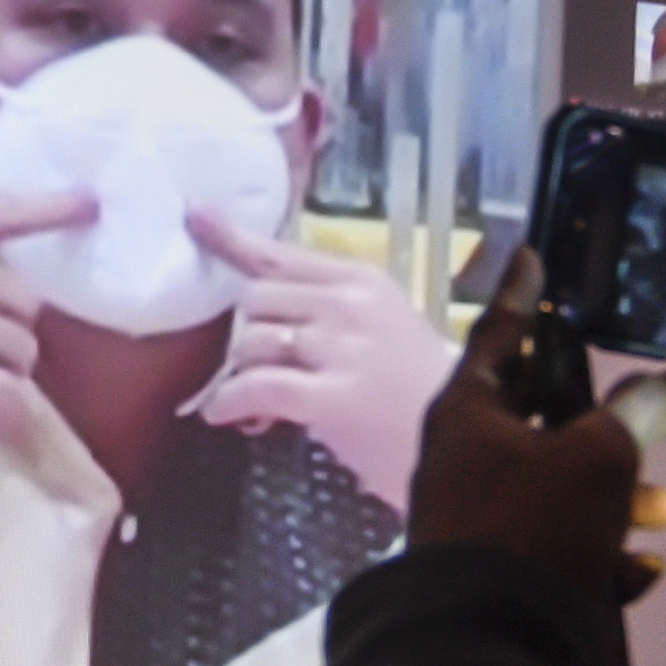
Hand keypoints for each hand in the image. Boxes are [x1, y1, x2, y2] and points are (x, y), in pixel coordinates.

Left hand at [185, 211, 465, 508]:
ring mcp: (341, 350)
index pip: (282, 253)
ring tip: (255, 404)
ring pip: (251, 341)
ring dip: (240, 373)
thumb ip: (331, 312)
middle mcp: (349, 305)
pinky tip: (226, 417)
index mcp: (362, 281)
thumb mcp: (384, 329)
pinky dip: (231, 402)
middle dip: (246, 334)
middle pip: (256, 298)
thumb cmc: (423, 391)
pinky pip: (256, 387)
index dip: (232, 238)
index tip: (196, 217)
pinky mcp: (332, 398)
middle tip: (259, 368)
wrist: (468, 448)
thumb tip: (265, 319)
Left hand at [404, 253, 665, 605]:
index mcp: (467, 412)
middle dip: (601, 421)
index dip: (522, 293)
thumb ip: (636, 415)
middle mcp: (462, 459)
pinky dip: (600, 556)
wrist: (486, 646)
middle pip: (536, 417)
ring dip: (613, 497)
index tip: (529, 253)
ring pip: (555, 488)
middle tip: (644, 410)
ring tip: (661, 512)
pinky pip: (556, 549)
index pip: (501, 333)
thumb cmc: (533, 526)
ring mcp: (475, 520)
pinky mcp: (495, 576)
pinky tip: (641, 571)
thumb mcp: (599, 458)